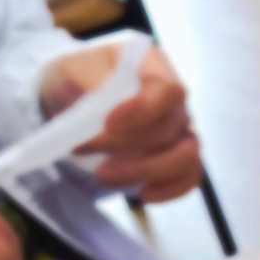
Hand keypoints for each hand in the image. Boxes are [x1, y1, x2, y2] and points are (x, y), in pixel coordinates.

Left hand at [39, 43, 203, 203]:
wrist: (71, 98)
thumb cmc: (75, 78)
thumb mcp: (70, 66)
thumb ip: (90, 79)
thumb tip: (106, 102)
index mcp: (154, 66)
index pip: (168, 90)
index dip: (145, 110)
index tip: (108, 123)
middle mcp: (174, 99)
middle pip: (170, 128)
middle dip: (125, 144)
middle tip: (81, 146)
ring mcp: (180, 129)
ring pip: (186, 156)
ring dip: (146, 171)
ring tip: (104, 175)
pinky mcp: (176, 157)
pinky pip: (189, 177)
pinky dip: (170, 189)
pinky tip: (142, 193)